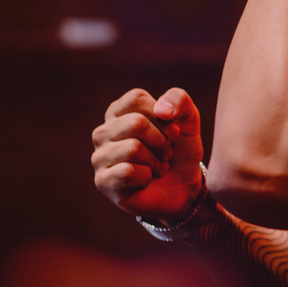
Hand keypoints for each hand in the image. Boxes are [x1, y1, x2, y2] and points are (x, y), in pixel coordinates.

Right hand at [91, 87, 203, 222]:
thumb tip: (161, 110)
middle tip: (166, 153)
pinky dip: (147, 177)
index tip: (173, 132)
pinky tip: (146, 180)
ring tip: (158, 167)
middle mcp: (103, 132)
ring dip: (156, 161)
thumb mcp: (187, 119)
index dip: (162, 117)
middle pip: (135, 123)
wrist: (184, 187)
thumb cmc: (180, 150)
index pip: (136, 99)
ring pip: (133, 148)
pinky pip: (128, 172)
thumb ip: (178, 100)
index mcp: (118, 112)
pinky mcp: (103, 182)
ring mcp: (99, 157)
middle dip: (161, 141)